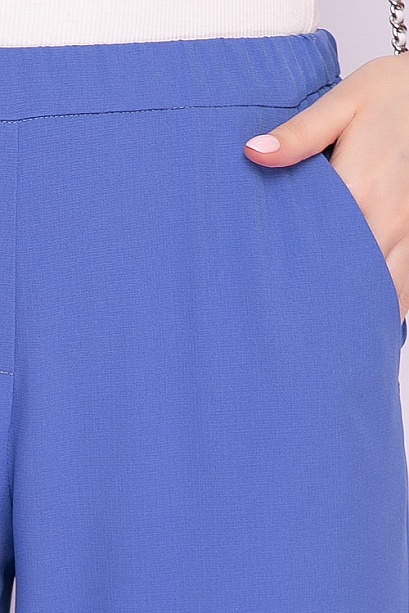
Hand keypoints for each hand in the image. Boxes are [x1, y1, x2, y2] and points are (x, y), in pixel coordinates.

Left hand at [243, 54, 408, 325]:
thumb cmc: (390, 95)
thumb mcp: (342, 104)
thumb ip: (298, 135)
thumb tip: (254, 153)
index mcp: (362, 187)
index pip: (321, 245)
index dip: (295, 274)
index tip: (271, 296)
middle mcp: (391, 218)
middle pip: (353, 276)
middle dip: (325, 302)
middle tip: (293, 324)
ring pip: (388, 288)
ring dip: (358, 308)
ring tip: (326, 332)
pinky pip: (408, 281)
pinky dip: (390, 300)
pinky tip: (368, 314)